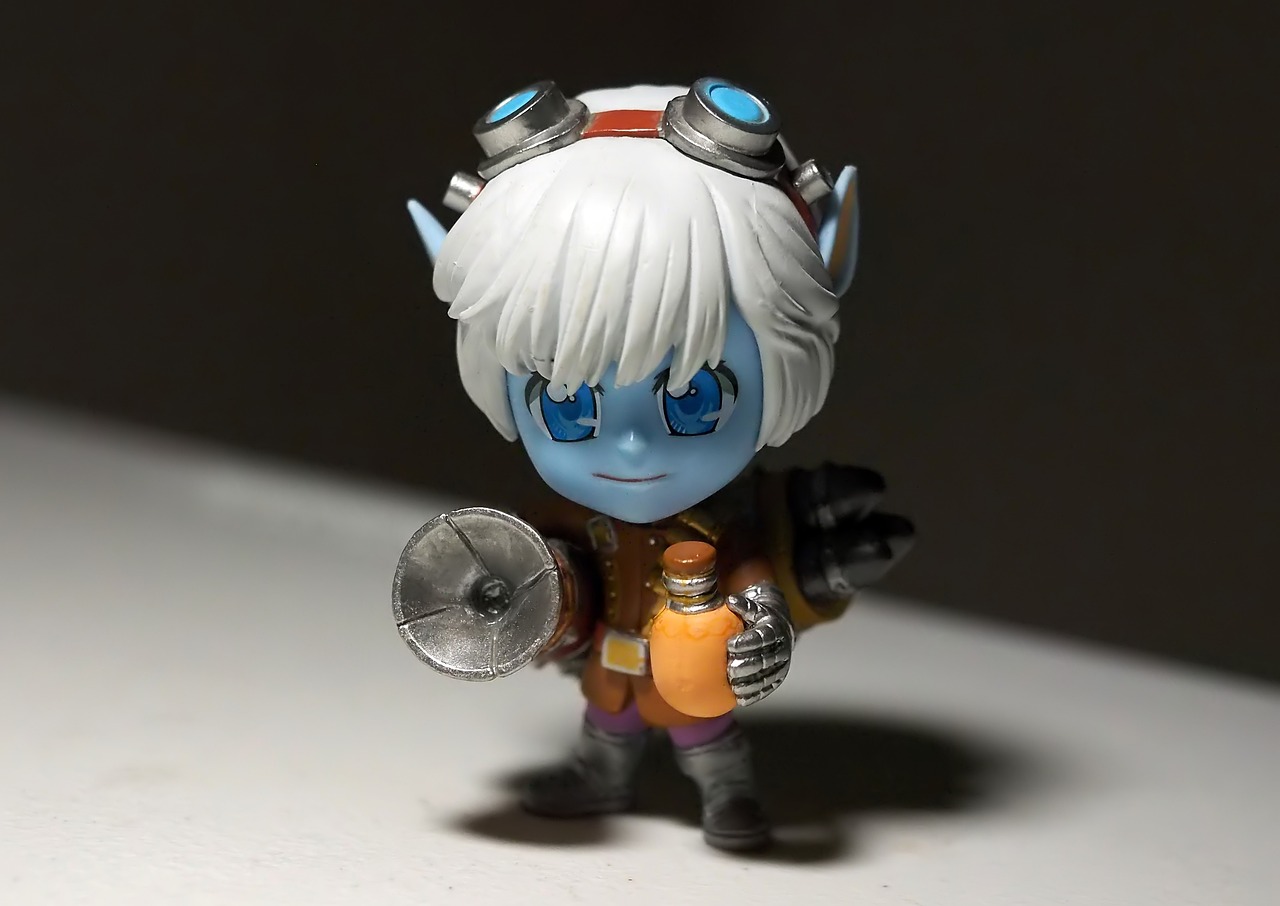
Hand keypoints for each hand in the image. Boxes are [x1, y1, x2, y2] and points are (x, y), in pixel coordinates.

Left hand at [725, 584, 793, 706]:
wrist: (776, 622)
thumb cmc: (756, 613)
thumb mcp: (752, 604)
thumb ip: (743, 605)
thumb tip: (732, 601)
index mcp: (775, 627)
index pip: (763, 636)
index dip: (748, 641)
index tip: (731, 645)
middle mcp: (782, 646)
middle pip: (766, 658)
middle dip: (748, 665)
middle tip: (730, 668)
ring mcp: (781, 664)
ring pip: (768, 676)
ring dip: (750, 683)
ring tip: (734, 686)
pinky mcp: (777, 677)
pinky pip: (767, 688)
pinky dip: (754, 694)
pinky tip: (740, 699)